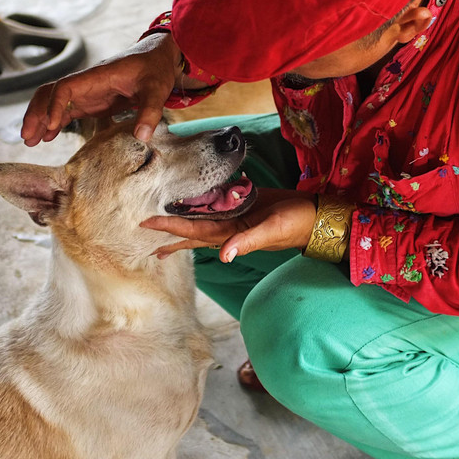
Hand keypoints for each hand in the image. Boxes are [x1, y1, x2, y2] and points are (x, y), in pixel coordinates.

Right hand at [21, 32, 179, 145]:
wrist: (157, 58)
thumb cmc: (155, 69)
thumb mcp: (157, 88)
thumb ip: (150, 111)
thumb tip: (142, 137)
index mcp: (97, 76)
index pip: (65, 87)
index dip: (54, 105)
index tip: (50, 125)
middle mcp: (85, 83)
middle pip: (49, 93)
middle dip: (36, 113)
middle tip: (27, 137)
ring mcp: (86, 93)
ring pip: (53, 103)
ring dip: (40, 120)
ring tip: (30, 141)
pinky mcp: (91, 102)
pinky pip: (65, 111)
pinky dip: (53, 123)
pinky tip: (47, 137)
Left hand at [141, 189, 316, 261]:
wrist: (315, 215)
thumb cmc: (296, 223)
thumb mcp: (271, 231)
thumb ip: (247, 242)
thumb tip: (223, 256)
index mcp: (230, 234)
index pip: (192, 230)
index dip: (169, 228)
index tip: (146, 224)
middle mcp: (229, 228)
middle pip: (191, 230)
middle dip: (169, 232)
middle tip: (143, 232)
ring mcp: (236, 218)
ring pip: (202, 219)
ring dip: (183, 221)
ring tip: (164, 223)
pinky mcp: (245, 205)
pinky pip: (219, 206)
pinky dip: (205, 205)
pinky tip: (195, 202)